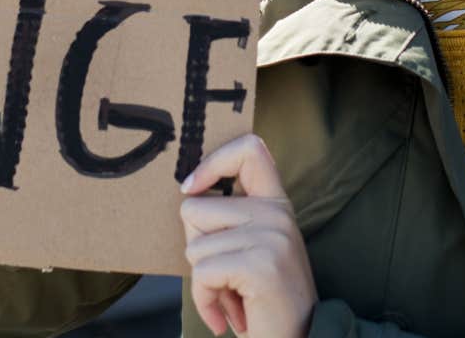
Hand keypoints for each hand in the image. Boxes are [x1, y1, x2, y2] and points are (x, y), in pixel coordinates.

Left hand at [180, 134, 316, 337]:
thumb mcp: (253, 247)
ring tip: (232, 296)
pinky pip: (201, 273)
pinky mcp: (261, 264)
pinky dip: (205, 300)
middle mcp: (277, 214)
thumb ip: (228, 218)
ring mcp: (272, 237)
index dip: (212, 161)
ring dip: (203, 282)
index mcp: (276, 204)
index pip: (249, 149)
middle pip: (194, 208)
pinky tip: (228, 315)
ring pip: (193, 246)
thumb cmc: (262, 300)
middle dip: (197, 248)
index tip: (191, 187)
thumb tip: (187, 193)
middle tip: (225, 278)